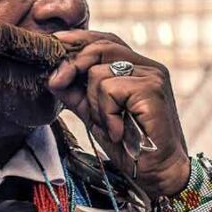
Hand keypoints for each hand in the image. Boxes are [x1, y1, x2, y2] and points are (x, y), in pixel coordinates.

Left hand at [48, 30, 189, 197]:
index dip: (79, 39)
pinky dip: (106, 113)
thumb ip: (78, 94)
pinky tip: (118, 130)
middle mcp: (148, 66)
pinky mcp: (151, 89)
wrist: (158, 173)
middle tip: (56, 83)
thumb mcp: (96, 115)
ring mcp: (152, 76)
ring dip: (95, 104)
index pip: (106, 41)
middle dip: (73, 64)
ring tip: (110, 125)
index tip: (55, 42)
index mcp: (138, 68)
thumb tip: (53, 77)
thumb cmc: (130, 145)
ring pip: (99, 72)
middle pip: (101, 46)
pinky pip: (110, 89)